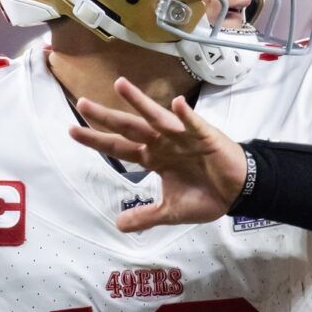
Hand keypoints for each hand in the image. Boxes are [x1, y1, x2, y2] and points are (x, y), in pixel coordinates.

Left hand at [68, 78, 247, 232]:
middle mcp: (163, 142)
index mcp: (154, 157)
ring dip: (139, 102)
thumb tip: (118, 226)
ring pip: (156, 117)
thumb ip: (145, 216)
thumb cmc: (207, 195)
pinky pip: (193, 124)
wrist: (238, 192)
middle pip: (129, 128)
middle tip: (82, 104)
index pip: (119, 148)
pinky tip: (176, 104)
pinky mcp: (204, 136)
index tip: (72, 131)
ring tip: (120, 85)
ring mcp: (182, 136)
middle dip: (106, 117)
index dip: (97, 140)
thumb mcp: (171, 212)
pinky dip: (185, 116)